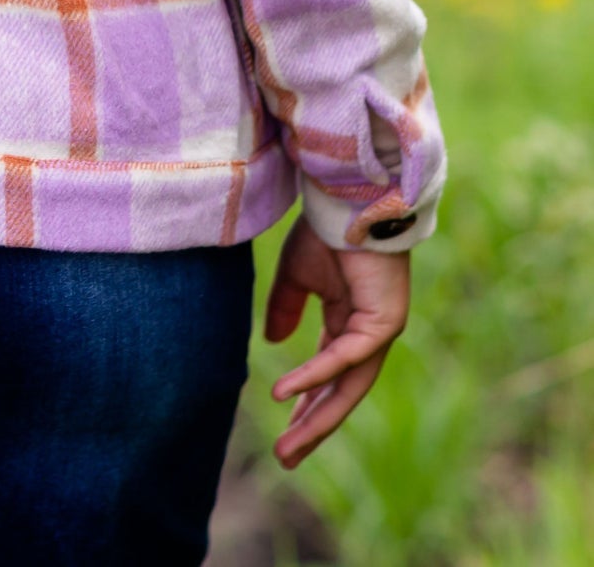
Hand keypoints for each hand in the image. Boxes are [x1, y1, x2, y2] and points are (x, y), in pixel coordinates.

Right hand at [264, 212, 409, 468]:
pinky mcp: (384, 323)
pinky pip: (344, 359)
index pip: (329, 377)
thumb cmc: (325, 229)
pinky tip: (285, 391)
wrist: (349, 197)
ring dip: (316, 419)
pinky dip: (314, 376)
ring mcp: (380, 331)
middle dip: (312, 427)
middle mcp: (368, 334)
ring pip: (347, 388)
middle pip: (340, 394)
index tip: (283, 434)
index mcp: (349, 323)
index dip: (306, 405)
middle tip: (285, 459)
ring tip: (287, 446)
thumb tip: (272, 343)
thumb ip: (286, 309)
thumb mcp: (296, 275)